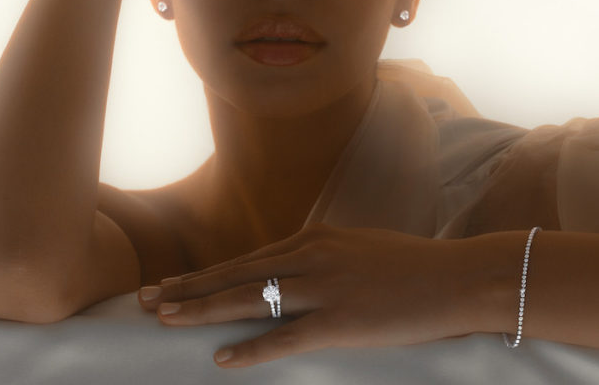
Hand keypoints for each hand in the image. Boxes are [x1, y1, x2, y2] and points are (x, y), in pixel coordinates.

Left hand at [137, 224, 494, 366]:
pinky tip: (221, 358)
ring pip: (248, 300)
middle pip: (234, 276)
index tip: (167, 284)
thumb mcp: (356, 247)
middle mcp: (309, 257)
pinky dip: (251, 348)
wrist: (456, 277)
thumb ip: (319, 257)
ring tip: (164, 320)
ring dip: (202, 311)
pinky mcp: (340, 322)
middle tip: (142, 300)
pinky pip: (285, 336)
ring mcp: (323, 289)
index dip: (202, 276)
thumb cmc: (410, 265)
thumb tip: (288, 270)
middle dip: (185, 290)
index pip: (243, 260)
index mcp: (313, 240)